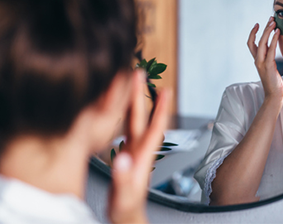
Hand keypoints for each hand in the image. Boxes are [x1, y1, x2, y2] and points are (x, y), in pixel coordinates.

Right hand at [108, 69, 171, 223]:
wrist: (126, 218)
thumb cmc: (127, 209)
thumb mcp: (124, 194)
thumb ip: (123, 176)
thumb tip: (122, 158)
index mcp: (143, 156)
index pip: (155, 126)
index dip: (160, 108)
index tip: (165, 89)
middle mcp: (139, 150)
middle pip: (141, 117)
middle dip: (141, 94)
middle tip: (140, 73)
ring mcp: (132, 151)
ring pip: (132, 121)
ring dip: (131, 102)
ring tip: (129, 83)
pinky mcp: (125, 155)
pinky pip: (124, 129)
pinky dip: (121, 115)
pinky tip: (117, 108)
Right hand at [247, 17, 282, 101]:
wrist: (274, 95)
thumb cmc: (274, 82)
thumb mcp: (271, 67)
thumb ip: (270, 57)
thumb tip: (274, 47)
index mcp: (257, 60)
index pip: (251, 43)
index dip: (253, 33)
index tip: (258, 23)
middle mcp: (257, 60)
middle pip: (255, 40)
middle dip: (263, 28)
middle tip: (270, 19)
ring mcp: (261, 63)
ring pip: (262, 43)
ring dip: (267, 31)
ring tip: (273, 22)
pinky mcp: (268, 66)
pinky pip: (270, 50)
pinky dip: (273, 39)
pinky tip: (278, 33)